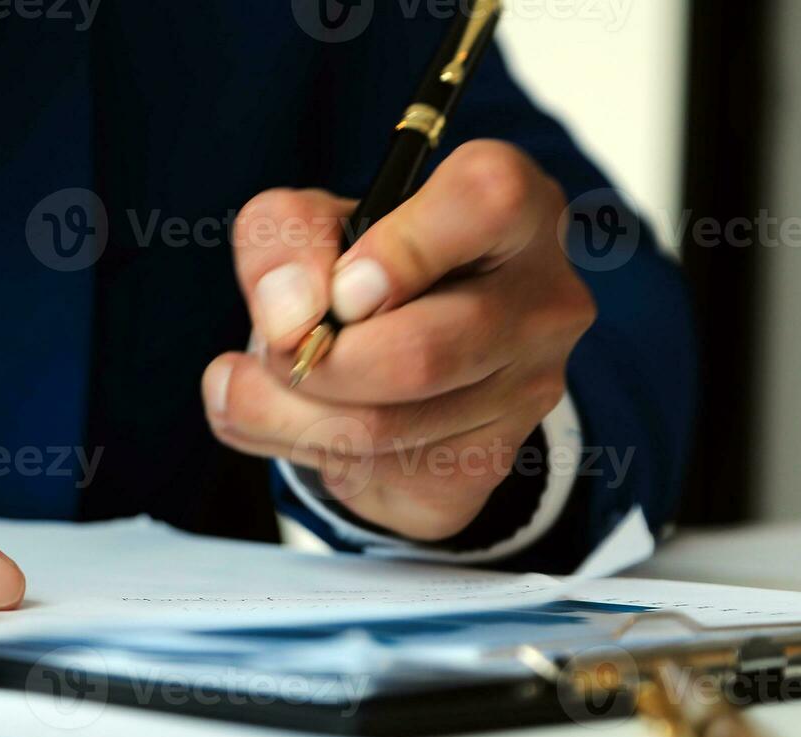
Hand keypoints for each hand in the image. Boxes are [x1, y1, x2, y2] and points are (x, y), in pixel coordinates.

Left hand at [204, 141, 596, 540]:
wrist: (388, 366)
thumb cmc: (357, 268)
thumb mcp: (306, 225)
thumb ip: (283, 239)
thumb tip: (290, 315)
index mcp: (512, 206)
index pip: (484, 202)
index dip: (397, 253)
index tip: (341, 292)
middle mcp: (540, 298)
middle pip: (420, 353)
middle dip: (316, 362)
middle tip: (277, 352)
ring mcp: (526, 388)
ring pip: (385, 425)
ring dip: (289, 413)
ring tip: (259, 387)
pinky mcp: (488, 458)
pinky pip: (379, 470)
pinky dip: (307, 450)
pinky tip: (305, 422)